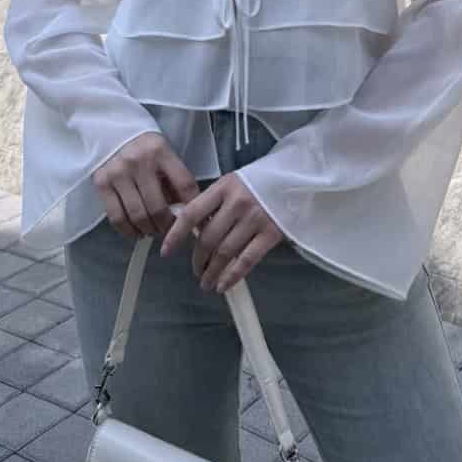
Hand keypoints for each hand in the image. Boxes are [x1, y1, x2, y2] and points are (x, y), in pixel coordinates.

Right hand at [92, 132, 199, 238]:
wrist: (108, 129)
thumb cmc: (141, 146)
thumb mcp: (162, 152)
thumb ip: (173, 177)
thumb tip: (184, 211)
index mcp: (160, 150)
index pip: (184, 184)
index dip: (192, 207)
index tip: (195, 220)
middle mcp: (138, 161)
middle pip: (158, 207)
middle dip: (166, 225)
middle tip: (169, 228)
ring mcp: (118, 173)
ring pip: (138, 216)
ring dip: (149, 230)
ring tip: (153, 230)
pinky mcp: (101, 184)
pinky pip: (117, 217)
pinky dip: (128, 231)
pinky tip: (136, 231)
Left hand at [160, 174, 284, 292]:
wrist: (295, 176)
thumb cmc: (259, 182)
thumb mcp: (233, 184)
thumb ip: (214, 204)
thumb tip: (193, 232)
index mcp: (223, 187)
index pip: (192, 213)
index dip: (175, 235)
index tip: (165, 252)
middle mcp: (237, 203)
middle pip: (208, 238)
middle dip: (198, 260)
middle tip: (196, 271)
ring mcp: (255, 219)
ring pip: (225, 253)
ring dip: (212, 272)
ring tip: (206, 283)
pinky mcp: (271, 233)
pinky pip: (247, 261)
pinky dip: (232, 276)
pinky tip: (223, 285)